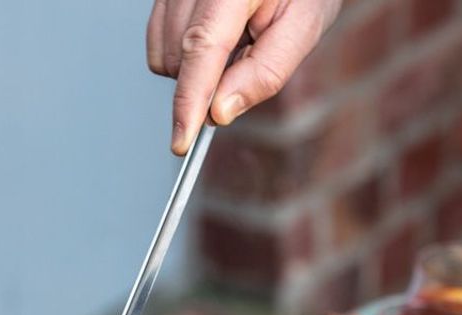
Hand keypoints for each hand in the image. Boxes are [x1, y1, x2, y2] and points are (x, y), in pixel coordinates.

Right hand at [147, 0, 342, 154]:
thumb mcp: (303, 26)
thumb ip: (266, 71)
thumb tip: (221, 111)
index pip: (201, 47)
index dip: (190, 99)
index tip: (183, 140)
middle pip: (179, 57)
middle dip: (208, 80)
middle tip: (247, 56)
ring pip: (163, 54)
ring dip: (195, 67)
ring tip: (235, 39)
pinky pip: (157, 40)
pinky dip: (182, 52)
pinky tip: (216, 35)